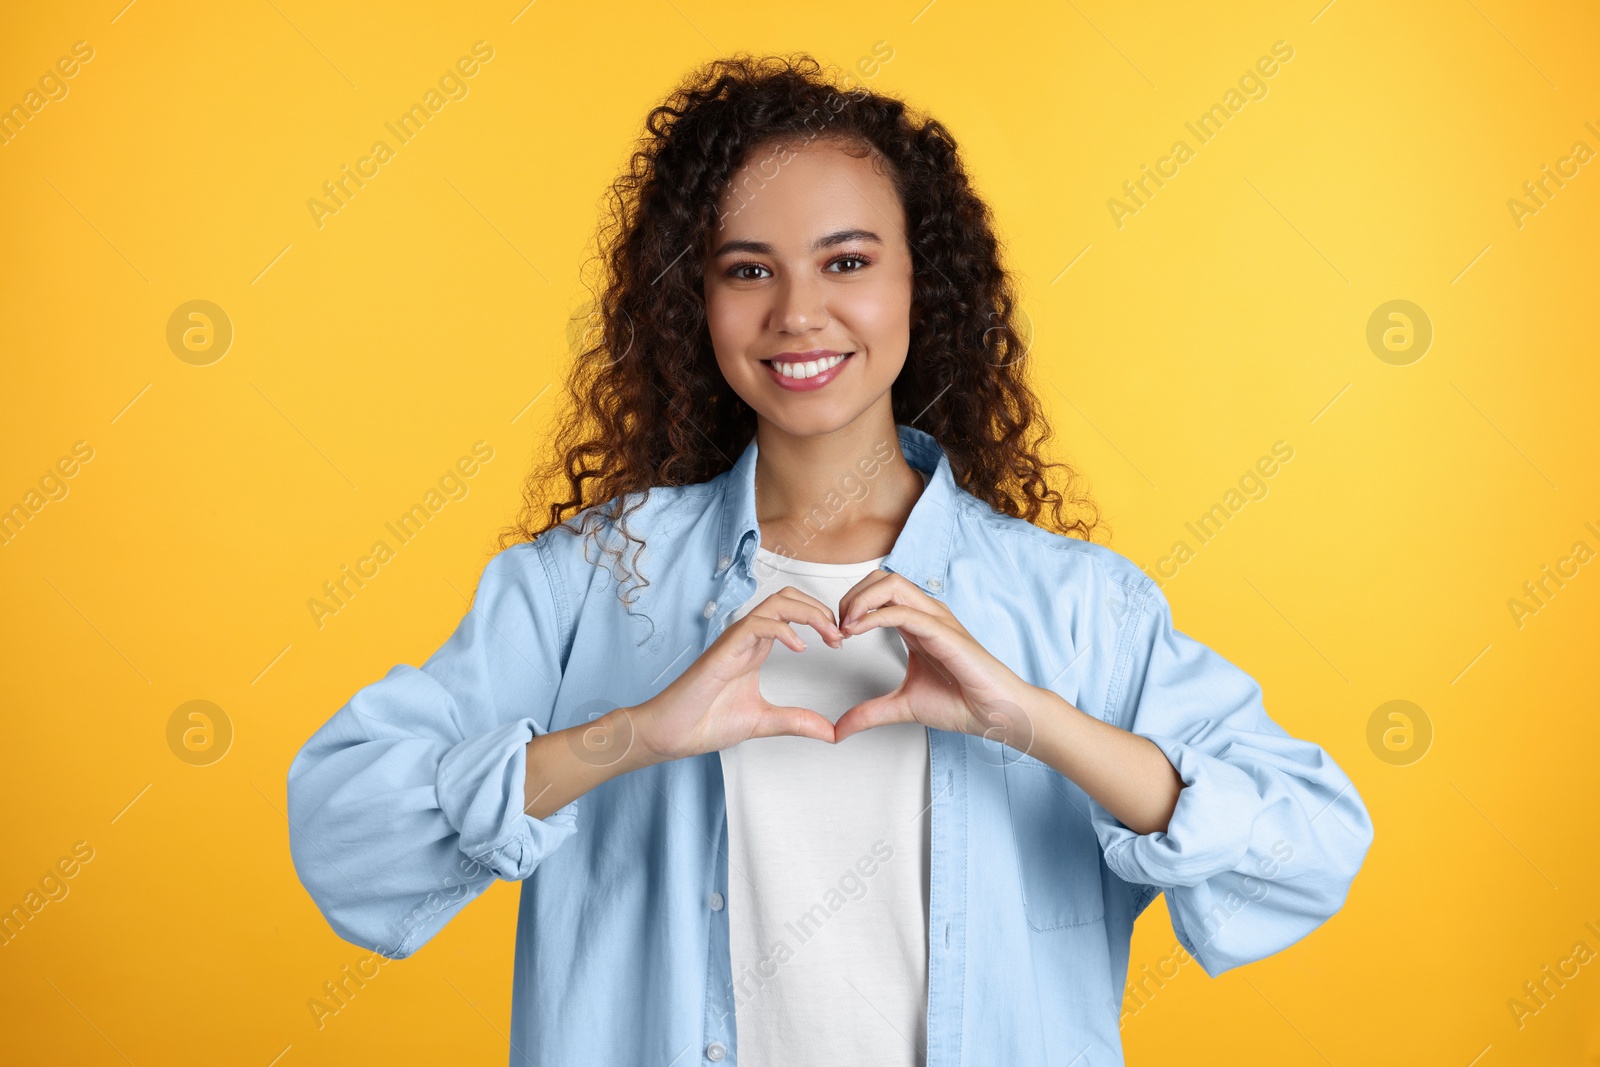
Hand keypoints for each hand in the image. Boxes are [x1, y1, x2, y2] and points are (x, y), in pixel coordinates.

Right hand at [628, 587, 845, 764]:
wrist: (672, 733)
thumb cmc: (706, 721)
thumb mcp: (764, 722)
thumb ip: (796, 722)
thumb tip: (830, 732)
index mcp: (756, 648)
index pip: (792, 612)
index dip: (821, 619)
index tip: (840, 642)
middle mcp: (747, 637)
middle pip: (788, 598)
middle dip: (820, 609)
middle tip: (840, 636)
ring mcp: (735, 640)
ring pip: (776, 603)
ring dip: (809, 613)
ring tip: (829, 636)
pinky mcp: (724, 650)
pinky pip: (757, 624)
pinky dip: (783, 630)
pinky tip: (800, 649)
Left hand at [831, 570, 1038, 750]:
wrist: (995, 713)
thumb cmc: (961, 702)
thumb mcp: (902, 706)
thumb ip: (869, 713)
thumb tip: (838, 730)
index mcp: (916, 623)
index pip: (878, 591)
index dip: (851, 606)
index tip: (837, 636)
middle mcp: (926, 614)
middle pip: (881, 578)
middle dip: (851, 596)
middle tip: (837, 628)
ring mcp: (936, 620)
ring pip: (892, 584)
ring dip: (860, 600)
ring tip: (845, 627)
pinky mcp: (944, 633)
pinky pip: (904, 612)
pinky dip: (874, 616)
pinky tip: (858, 632)